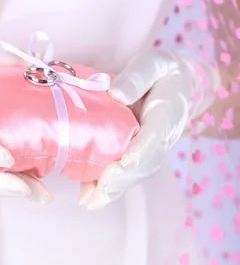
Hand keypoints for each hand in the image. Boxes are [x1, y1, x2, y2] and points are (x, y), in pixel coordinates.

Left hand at [79, 49, 219, 209]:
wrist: (176, 82)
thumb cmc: (161, 70)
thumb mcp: (153, 63)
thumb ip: (137, 77)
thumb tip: (117, 95)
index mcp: (167, 115)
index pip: (154, 139)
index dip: (139, 154)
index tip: (123, 163)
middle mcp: (161, 138)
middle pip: (144, 165)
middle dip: (121, 180)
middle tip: (98, 191)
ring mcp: (151, 149)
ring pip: (134, 175)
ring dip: (112, 191)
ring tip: (88, 202)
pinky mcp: (138, 153)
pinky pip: (125, 173)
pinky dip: (107, 187)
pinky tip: (87, 197)